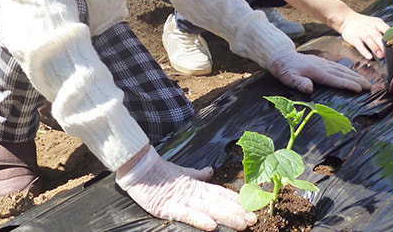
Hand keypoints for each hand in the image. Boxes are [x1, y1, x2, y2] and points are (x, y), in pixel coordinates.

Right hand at [116, 146, 255, 230]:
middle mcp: (193, 192)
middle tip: (255, 219)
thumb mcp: (182, 172)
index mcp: (196, 184)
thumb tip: (210, 171)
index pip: (221, 193)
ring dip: (228, 217)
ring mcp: (182, 199)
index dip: (237, 200)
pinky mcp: (168, 207)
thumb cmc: (159, 172)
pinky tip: (212, 226)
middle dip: (238, 212)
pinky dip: (200, 220)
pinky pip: (186, 215)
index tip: (253, 206)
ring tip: (243, 224)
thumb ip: (198, 174)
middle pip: (220, 202)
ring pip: (210, 209)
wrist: (138, 167)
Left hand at [268, 50, 370, 93]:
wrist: (281, 56)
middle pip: (343, 74)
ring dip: (356, 76)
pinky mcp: (323, 63)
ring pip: (343, 70)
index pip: (334, 79)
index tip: (359, 89)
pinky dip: (349, 72)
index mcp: (316, 71)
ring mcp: (324, 63)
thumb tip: (309, 88)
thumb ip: (298, 82)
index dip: (347, 84)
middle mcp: (322, 66)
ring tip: (367, 82)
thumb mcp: (288, 77)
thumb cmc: (284, 69)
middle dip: (357, 81)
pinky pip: (339, 68)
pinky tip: (354, 75)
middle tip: (370, 87)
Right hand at [337, 11, 389, 58]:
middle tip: (388, 53)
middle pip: (378, 36)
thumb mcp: (376, 23)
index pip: (386, 30)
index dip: (391, 37)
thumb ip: (385, 30)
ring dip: (376, 48)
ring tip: (381, 55)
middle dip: (383, 45)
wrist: (347, 19)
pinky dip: (364, 51)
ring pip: (369, 41)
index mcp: (377, 24)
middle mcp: (370, 28)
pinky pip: (360, 46)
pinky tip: (369, 56)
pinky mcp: (354, 39)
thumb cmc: (364, 23)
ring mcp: (361, 33)